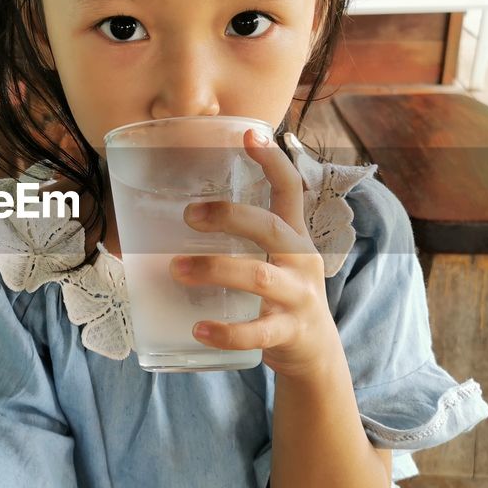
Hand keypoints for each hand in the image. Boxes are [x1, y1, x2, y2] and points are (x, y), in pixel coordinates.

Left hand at [169, 126, 340, 380]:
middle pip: (269, 227)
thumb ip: (240, 241)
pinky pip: (257, 332)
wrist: (316, 354)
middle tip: (188, 215)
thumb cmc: (279, 298)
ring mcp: (298, 296)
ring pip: (259, 277)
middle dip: (229, 216)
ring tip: (176, 269)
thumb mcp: (272, 261)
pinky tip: (199, 329)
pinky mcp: (290, 332)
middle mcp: (301, 261)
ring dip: (215, 269)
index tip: (249, 133)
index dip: (272, 159)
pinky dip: (227, 332)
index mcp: (294, 237)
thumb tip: (170, 221)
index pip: (290, 189)